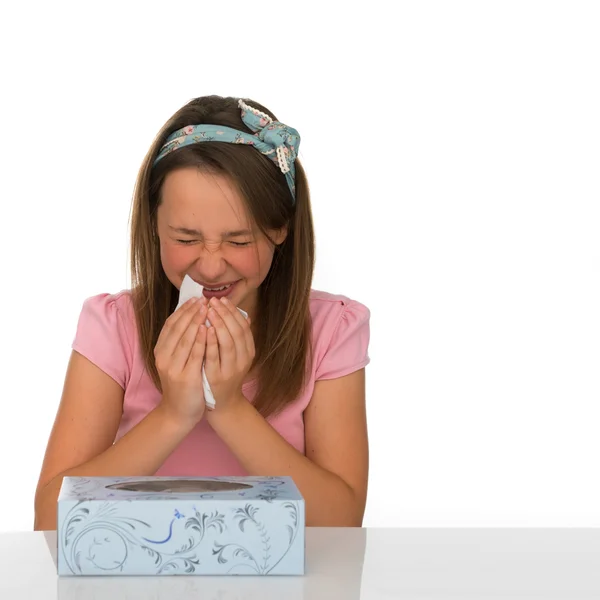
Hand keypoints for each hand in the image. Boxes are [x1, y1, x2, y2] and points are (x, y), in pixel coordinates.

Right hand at [154, 297, 208, 425]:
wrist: (178, 412)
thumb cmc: (181, 383)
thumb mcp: (177, 360)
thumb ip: (182, 341)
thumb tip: (193, 317)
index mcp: (160, 351)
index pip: (171, 325)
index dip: (183, 310)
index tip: (195, 299)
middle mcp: (164, 357)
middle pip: (177, 329)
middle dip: (190, 312)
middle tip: (203, 299)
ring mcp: (173, 368)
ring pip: (184, 339)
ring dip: (195, 321)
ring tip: (206, 308)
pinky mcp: (185, 377)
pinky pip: (194, 355)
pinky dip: (200, 340)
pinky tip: (208, 329)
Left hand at [204, 296, 254, 412]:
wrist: (223, 404)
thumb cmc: (227, 375)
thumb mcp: (236, 356)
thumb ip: (238, 337)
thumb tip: (243, 316)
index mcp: (248, 352)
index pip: (243, 327)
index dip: (233, 312)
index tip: (222, 300)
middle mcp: (243, 360)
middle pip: (236, 331)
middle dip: (224, 314)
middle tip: (212, 301)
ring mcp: (231, 369)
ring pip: (228, 342)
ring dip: (218, 324)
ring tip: (208, 310)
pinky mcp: (217, 378)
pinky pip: (214, 357)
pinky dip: (210, 342)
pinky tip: (204, 330)